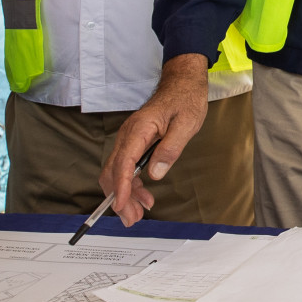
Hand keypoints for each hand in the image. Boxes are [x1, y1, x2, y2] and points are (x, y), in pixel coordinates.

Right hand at [99, 54, 209, 224]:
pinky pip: (125, 166)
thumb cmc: (185, 100)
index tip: (122, 206)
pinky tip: (143, 195)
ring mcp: (129, 139)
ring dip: (125, 194)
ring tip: (138, 213)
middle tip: (132, 218)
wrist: (182, 82)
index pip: (123, 163)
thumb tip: (155, 173)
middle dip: (119, 197)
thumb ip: (170, 149)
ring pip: (117, 172)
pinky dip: (130, 184)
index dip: (122, 187)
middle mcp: (128, 135)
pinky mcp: (134, 142)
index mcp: (139, 130)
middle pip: (114, 171)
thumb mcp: (186, 124)